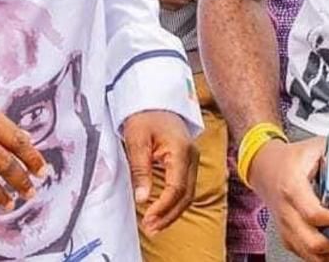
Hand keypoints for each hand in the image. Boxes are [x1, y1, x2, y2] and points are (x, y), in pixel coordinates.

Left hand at [123, 110, 197, 235]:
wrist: (153, 100)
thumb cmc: (145, 116)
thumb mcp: (137, 140)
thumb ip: (140, 171)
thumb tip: (143, 199)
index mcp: (181, 150)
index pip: (177, 188)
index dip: (164, 207)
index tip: (148, 219)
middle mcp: (191, 157)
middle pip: (186, 195)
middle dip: (169, 215)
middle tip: (150, 228)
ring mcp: (192, 159)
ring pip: (188, 194)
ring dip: (172, 212)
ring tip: (154, 225)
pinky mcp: (187, 162)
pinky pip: (185, 187)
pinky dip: (174, 202)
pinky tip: (161, 211)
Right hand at [248, 137, 328, 261]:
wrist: (263, 166)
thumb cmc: (289, 159)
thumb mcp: (317, 145)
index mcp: (292, 188)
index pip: (315, 214)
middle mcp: (286, 211)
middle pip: (312, 242)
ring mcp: (285, 225)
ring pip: (308, 254)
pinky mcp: (285, 234)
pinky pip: (303, 254)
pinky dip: (319, 254)